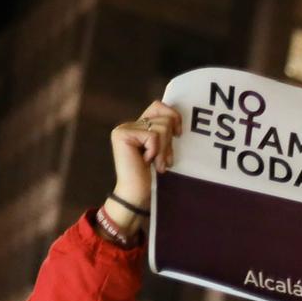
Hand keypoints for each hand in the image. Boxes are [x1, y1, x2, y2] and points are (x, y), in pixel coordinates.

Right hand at [109, 101, 180, 226]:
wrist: (138, 193)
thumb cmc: (153, 175)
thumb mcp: (163, 149)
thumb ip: (165, 133)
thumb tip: (177, 118)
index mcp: (139, 126)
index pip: (158, 107)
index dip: (173, 116)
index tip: (179, 134)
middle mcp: (129, 125)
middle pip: (163, 118)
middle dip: (170, 141)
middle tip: (164, 159)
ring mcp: (124, 129)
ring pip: (161, 127)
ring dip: (164, 149)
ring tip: (157, 163)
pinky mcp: (122, 135)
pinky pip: (153, 136)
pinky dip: (156, 151)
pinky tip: (147, 162)